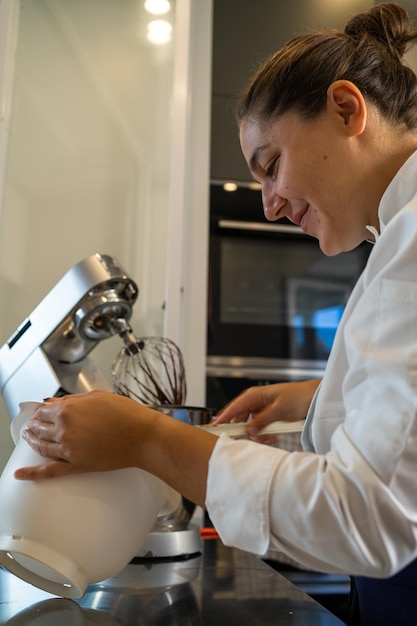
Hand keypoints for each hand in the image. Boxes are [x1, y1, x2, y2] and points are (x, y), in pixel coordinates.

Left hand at [13, 390, 217, 507]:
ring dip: (32, 441)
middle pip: (40, 427)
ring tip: (28, 438)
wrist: (142, 436)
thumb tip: (55, 403)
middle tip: (33, 425)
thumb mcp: (98, 397)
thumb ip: (72, 400)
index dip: (41, 411)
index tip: (42, 413)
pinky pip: (50, 471)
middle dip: (35, 425)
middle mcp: (64, 429)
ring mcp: (69, 449)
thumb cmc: (126, 414)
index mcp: (68, 410)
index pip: (44, 411)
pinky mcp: (77, 465)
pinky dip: (33, 474)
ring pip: (41, 446)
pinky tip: (20, 475)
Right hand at [212, 379, 320, 440]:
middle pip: (240, 421)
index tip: (213, 429)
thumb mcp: (278, 410)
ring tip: (271, 438)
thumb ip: (261, 421)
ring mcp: (260, 410)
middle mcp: (254, 402)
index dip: (222, 419)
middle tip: (254, 439)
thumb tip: (248, 431)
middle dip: (247, 432)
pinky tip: (274, 436)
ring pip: (250, 428)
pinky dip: (265, 435)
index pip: (233, 408)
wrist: (313, 398)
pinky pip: (260, 430)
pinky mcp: (267, 418)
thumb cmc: (297, 397)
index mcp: (254, 396)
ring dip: (259, 436)